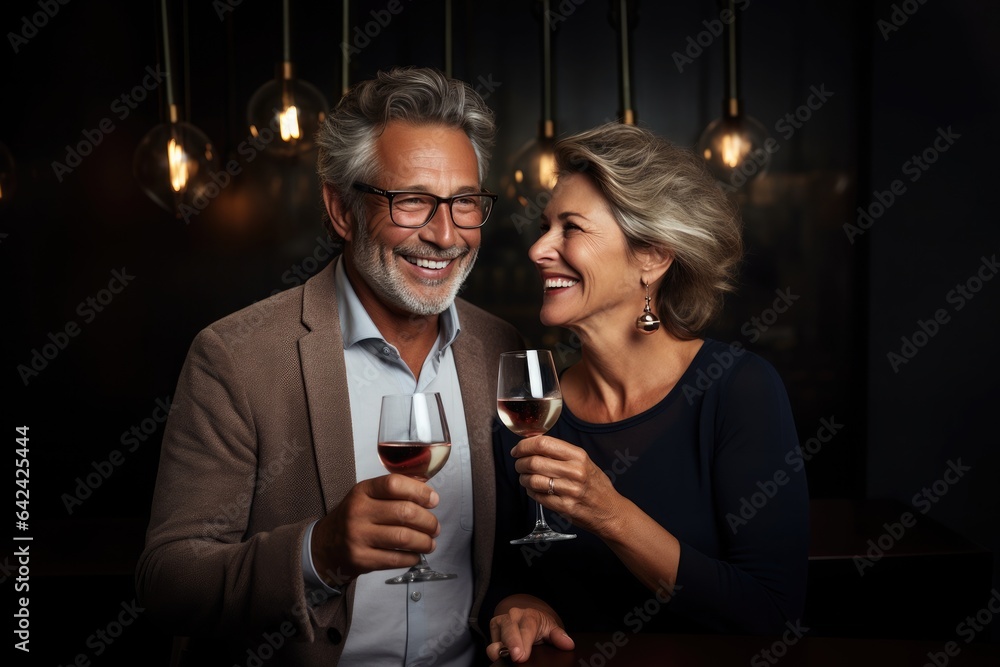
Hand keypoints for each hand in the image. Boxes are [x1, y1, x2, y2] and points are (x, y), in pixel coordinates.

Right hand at [310, 474, 440, 583]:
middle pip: (404, 512)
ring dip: (424, 541)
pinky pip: (395, 559)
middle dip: (428, 521)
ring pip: (403, 537)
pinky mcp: (361, 559)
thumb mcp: (368, 496)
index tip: (433, 501)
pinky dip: (412, 557)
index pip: (394, 484)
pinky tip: (416, 555)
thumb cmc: (355, 517)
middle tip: (435, 527)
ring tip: (430, 542)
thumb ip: (395, 490)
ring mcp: (358, 536)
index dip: (419, 491)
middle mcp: (358, 511)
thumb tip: (428, 491)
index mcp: (362, 491)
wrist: (326, 545)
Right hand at [487, 601, 573, 662]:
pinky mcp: (492, 631)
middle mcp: (513, 617)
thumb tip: (568, 644)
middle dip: (511, 643)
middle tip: (516, 657)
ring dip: (498, 648)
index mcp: (529, 615)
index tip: (523, 655)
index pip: (527, 627)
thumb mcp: (550, 628)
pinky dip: (494, 651)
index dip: (524, 641)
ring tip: (501, 657)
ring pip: (496, 636)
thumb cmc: (538, 625)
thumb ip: (558, 635)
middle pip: (509, 629)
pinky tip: (498, 657)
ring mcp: (501, 623)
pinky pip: (490, 643)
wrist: (525, 618)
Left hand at [512, 435, 621, 535]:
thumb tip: (532, 444)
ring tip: (525, 478)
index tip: (517, 450)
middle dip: (520, 463)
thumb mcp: (584, 462)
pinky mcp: (564, 507)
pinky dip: (531, 492)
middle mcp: (575, 471)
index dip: (524, 446)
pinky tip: (534, 490)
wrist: (610, 511)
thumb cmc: (595, 484)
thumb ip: (561, 453)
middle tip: (519, 465)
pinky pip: (538, 496)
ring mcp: (569, 490)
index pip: (543, 443)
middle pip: (534, 461)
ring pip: (533, 480)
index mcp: (578, 456)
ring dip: (523, 478)